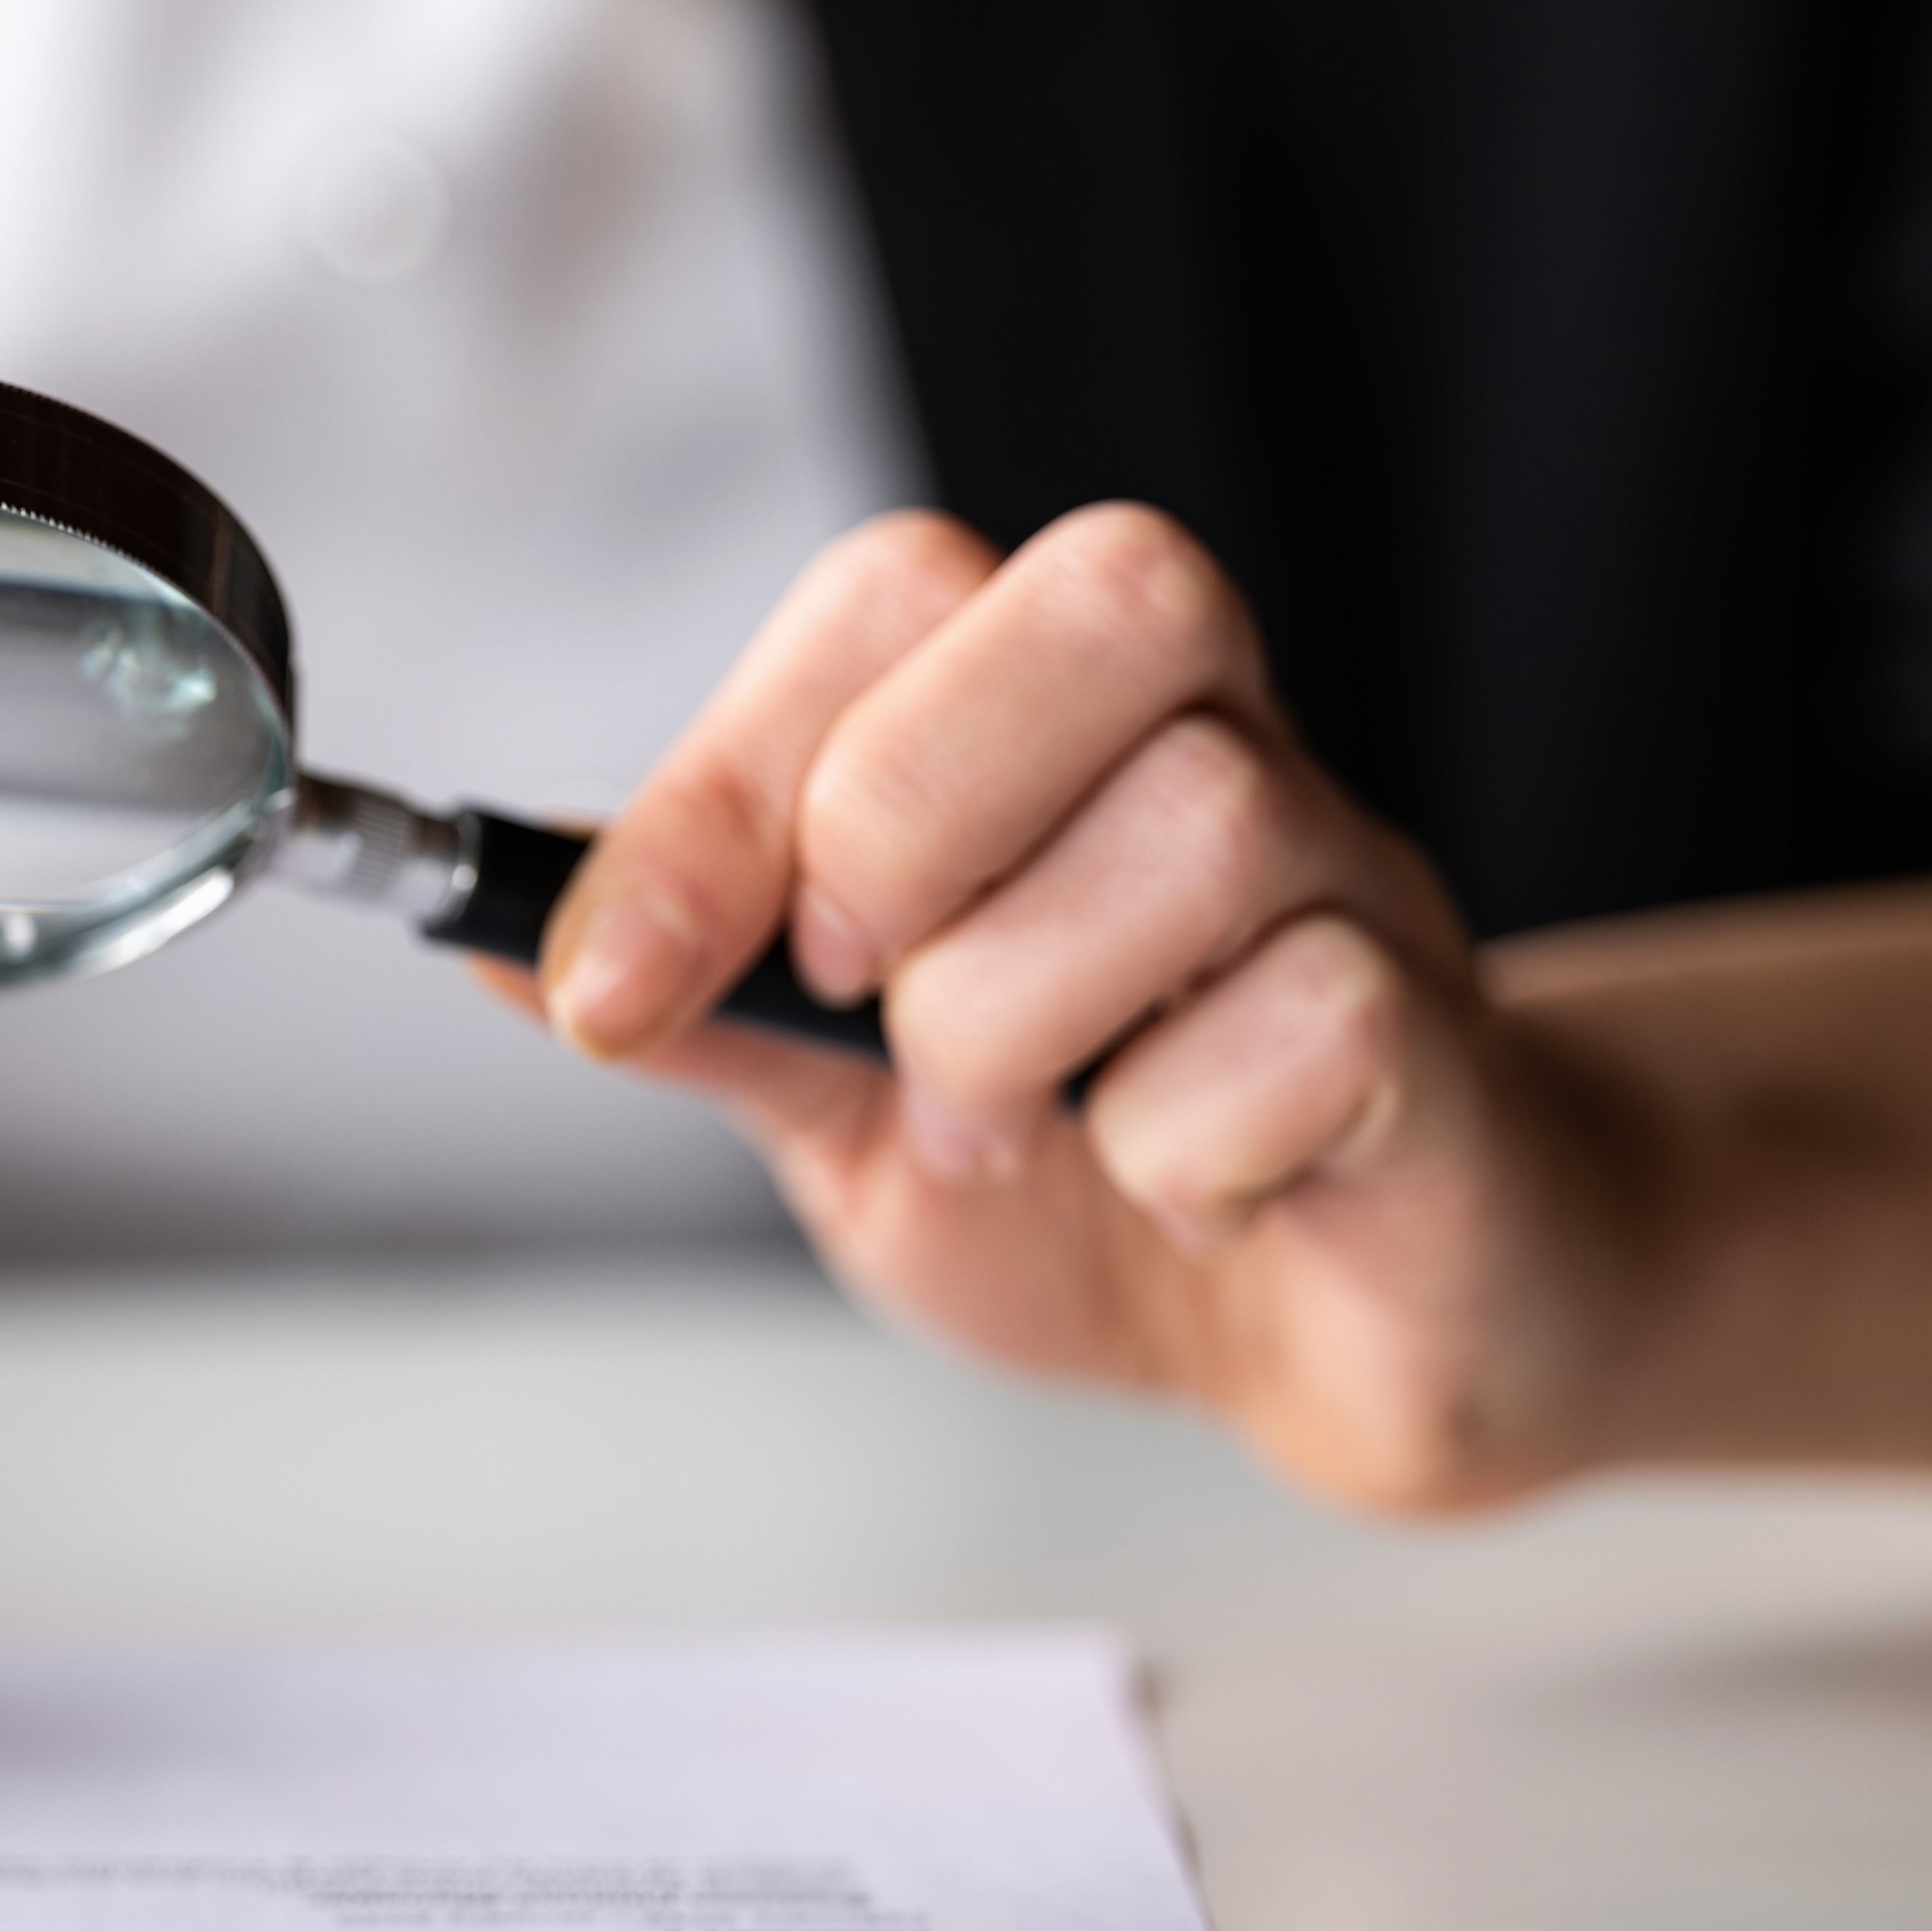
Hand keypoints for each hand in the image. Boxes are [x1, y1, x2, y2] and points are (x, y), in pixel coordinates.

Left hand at [504, 508, 1676, 1510]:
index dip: (725, 780)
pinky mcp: (1447, 1042)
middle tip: (862, 1005)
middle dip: (909, 825)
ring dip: (1023, 1023)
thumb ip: (696, 1008)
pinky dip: (1187, 1141)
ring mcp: (1354, 881)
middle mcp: (1223, 749)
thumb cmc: (1093, 1182)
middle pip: (1115, 594)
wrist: (1326, 1336)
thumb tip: (484, 932)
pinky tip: (1179, 1190)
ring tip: (1006, 1129)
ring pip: (1204, 817)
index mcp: (1048, 727)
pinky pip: (1318, 1018)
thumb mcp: (833, 1104)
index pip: (896, 593)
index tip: (618, 980)